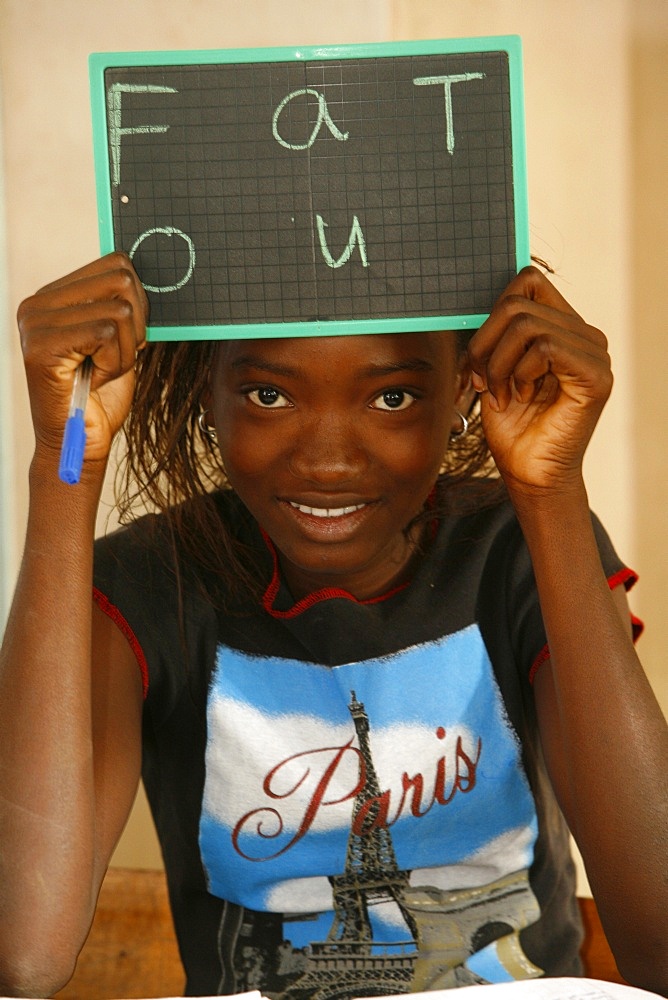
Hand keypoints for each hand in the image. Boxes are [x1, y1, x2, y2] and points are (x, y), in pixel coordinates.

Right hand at [18, 253, 148, 467]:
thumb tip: (140, 272)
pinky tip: (96, 379)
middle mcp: (38, 303)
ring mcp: (36, 322)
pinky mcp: (42, 345)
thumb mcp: (118, 340)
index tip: (120, 340)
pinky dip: (115, 362)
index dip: (137, 304)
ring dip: (125, 350)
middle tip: (113, 358)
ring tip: (102, 371)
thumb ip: (122, 304)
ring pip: (119, 309)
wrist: (82, 444)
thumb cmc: (101, 396)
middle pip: (121, 279)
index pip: (116, 263)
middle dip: (134, 326)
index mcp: (54, 296)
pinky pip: (106, 332)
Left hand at [467, 266, 612, 494]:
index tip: (478, 360)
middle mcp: (584, 334)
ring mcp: (594, 352)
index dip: (491, 316)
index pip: (526, 282)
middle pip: (516, 304)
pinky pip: (544, 347)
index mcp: (562, 327)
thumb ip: (493, 334)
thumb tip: (470, 308)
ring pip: (525, 325)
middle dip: (484, 346)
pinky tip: (522, 398)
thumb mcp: (493, 369)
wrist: (529, 473)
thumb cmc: (513, 426)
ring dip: (498, 365)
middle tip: (483, 383)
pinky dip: (520, 373)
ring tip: (503, 395)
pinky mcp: (596, 374)